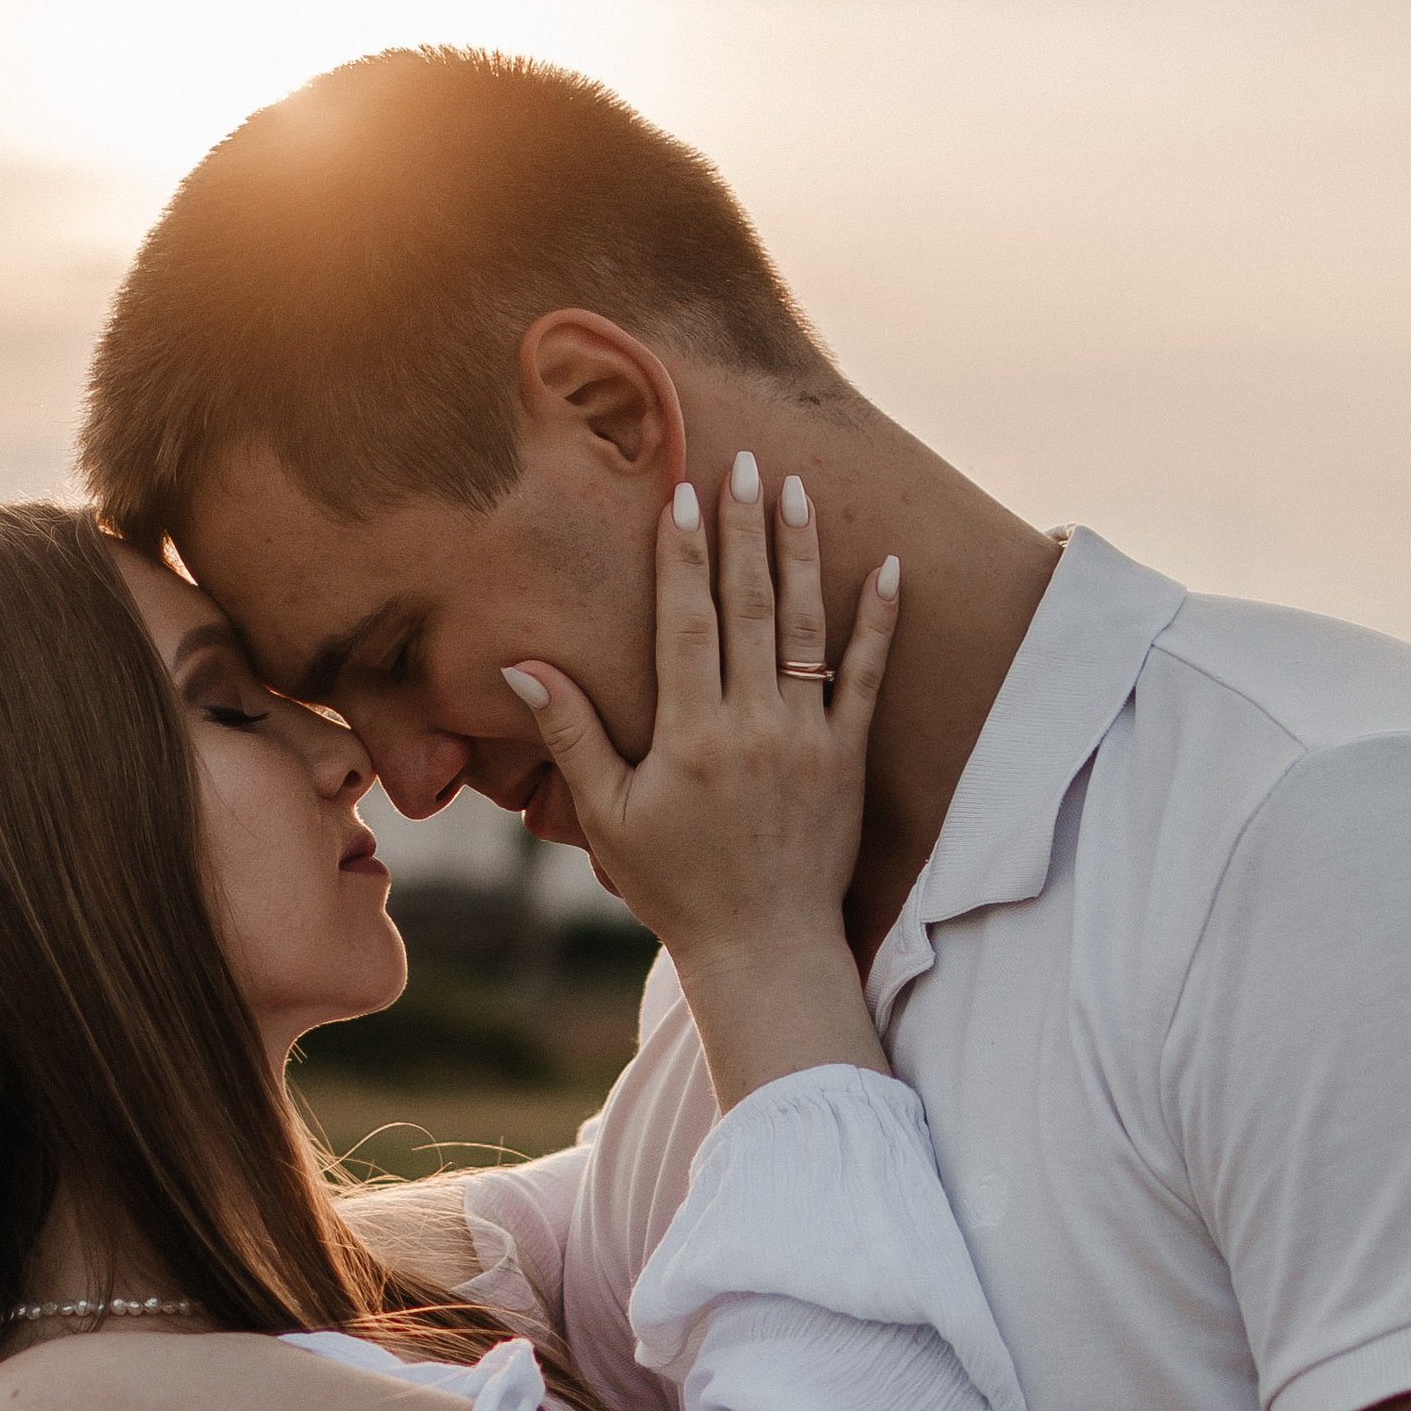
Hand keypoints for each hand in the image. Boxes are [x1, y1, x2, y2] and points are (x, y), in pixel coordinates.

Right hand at [499, 460, 898, 1098]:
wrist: (762, 948)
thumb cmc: (674, 886)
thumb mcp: (607, 816)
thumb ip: (571, 735)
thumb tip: (520, 668)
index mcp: (689, 735)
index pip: (685, 622)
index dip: (683, 553)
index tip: (684, 492)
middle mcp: (752, 726)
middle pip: (748, 607)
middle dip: (744, 529)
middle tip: (744, 462)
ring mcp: (806, 740)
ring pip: (807, 628)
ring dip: (802, 554)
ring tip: (799, 490)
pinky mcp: (848, 759)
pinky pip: (867, 678)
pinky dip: (879, 622)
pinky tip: (890, 567)